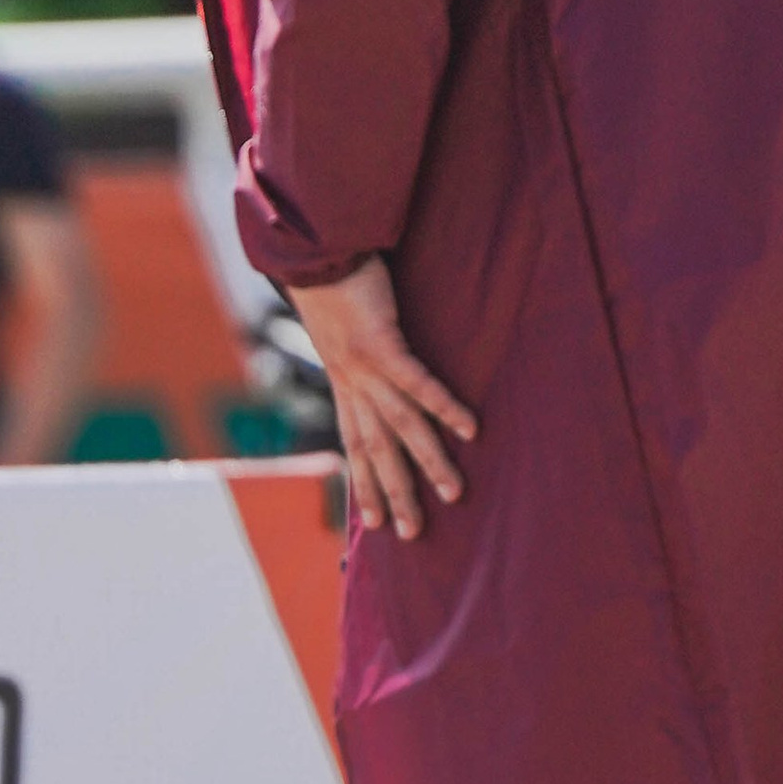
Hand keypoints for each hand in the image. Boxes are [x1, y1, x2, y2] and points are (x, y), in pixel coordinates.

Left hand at [291, 258, 476, 542]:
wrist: (313, 249)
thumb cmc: (332, 283)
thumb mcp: (342, 327)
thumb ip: (359, 353)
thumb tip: (374, 365)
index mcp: (342, 384)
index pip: (354, 446)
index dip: (363, 485)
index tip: (372, 523)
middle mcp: (351, 384)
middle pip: (376, 451)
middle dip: (394, 493)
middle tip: (412, 534)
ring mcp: (365, 366)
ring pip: (400, 426)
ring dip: (428, 462)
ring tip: (454, 493)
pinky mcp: (382, 342)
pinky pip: (417, 382)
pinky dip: (443, 407)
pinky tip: (469, 430)